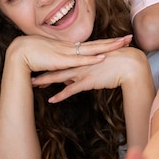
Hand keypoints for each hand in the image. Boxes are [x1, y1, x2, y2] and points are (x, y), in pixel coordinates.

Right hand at [7, 34, 131, 75]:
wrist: (20, 53)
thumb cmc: (33, 56)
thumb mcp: (52, 62)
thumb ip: (61, 66)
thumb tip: (68, 73)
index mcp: (70, 48)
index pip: (92, 44)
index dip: (106, 43)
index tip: (119, 41)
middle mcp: (71, 48)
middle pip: (97, 44)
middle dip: (113, 41)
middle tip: (129, 38)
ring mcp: (67, 53)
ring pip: (92, 49)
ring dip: (107, 47)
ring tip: (122, 44)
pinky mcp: (61, 60)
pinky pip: (79, 60)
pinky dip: (91, 59)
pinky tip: (101, 58)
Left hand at [30, 40, 147, 102]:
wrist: (129, 64)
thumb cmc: (119, 63)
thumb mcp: (101, 63)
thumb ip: (91, 65)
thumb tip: (85, 70)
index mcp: (83, 57)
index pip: (63, 59)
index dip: (50, 61)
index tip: (39, 62)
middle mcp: (80, 63)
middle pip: (57, 66)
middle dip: (42, 70)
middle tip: (29, 71)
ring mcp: (82, 71)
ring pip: (60, 77)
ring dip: (46, 81)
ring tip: (34, 84)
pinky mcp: (87, 81)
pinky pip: (70, 90)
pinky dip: (60, 95)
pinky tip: (51, 100)